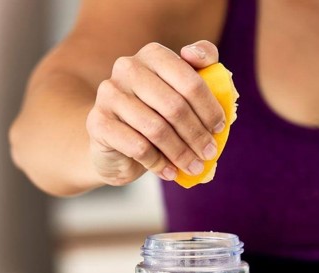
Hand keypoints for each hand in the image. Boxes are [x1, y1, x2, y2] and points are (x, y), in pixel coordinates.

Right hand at [85, 40, 225, 186]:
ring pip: (156, 129)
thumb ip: (201, 71)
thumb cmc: (154, 116)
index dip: (209, 107)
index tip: (220, 129)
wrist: (112, 144)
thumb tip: (203, 62)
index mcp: (152, 54)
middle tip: (208, 154)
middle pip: (174, 106)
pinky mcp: (98, 122)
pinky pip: (137, 146)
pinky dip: (158, 163)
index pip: (189, 80)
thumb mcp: (179, 92)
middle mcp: (127, 68)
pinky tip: (170, 172)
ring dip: (180, 153)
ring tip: (193, 167)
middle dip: (196, 134)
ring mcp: (109, 94)